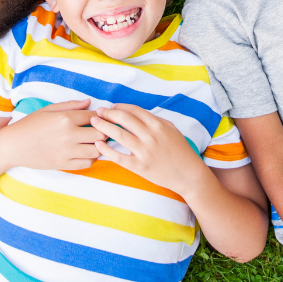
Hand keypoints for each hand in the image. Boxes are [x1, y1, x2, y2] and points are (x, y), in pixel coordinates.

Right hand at [0, 100, 106, 170]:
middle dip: (104, 131)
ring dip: (99, 146)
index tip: (101, 118)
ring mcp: (67, 152)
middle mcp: (68, 135)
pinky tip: (85, 152)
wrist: (13, 146)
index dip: (100, 117)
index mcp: (65, 118)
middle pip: (100, 134)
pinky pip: (86, 163)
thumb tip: (89, 102)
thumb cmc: (29, 125)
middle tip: (102, 130)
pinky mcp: (63, 165)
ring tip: (94, 141)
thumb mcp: (48, 109)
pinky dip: (90, 158)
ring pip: (96, 150)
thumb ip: (71, 105)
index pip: (94, 116)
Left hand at [91, 104, 206, 195]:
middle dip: (108, 114)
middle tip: (98, 112)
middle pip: (124, 119)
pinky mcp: (140, 166)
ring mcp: (145, 151)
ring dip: (103, 126)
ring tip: (94, 123)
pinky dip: (106, 149)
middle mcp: (150, 136)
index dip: (120, 107)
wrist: (188, 174)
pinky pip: (119, 157)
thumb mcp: (171, 130)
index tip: (110, 107)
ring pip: (119, 135)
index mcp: (158, 125)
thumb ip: (155, 121)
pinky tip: (98, 144)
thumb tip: (137, 114)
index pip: (134, 111)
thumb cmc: (180, 151)